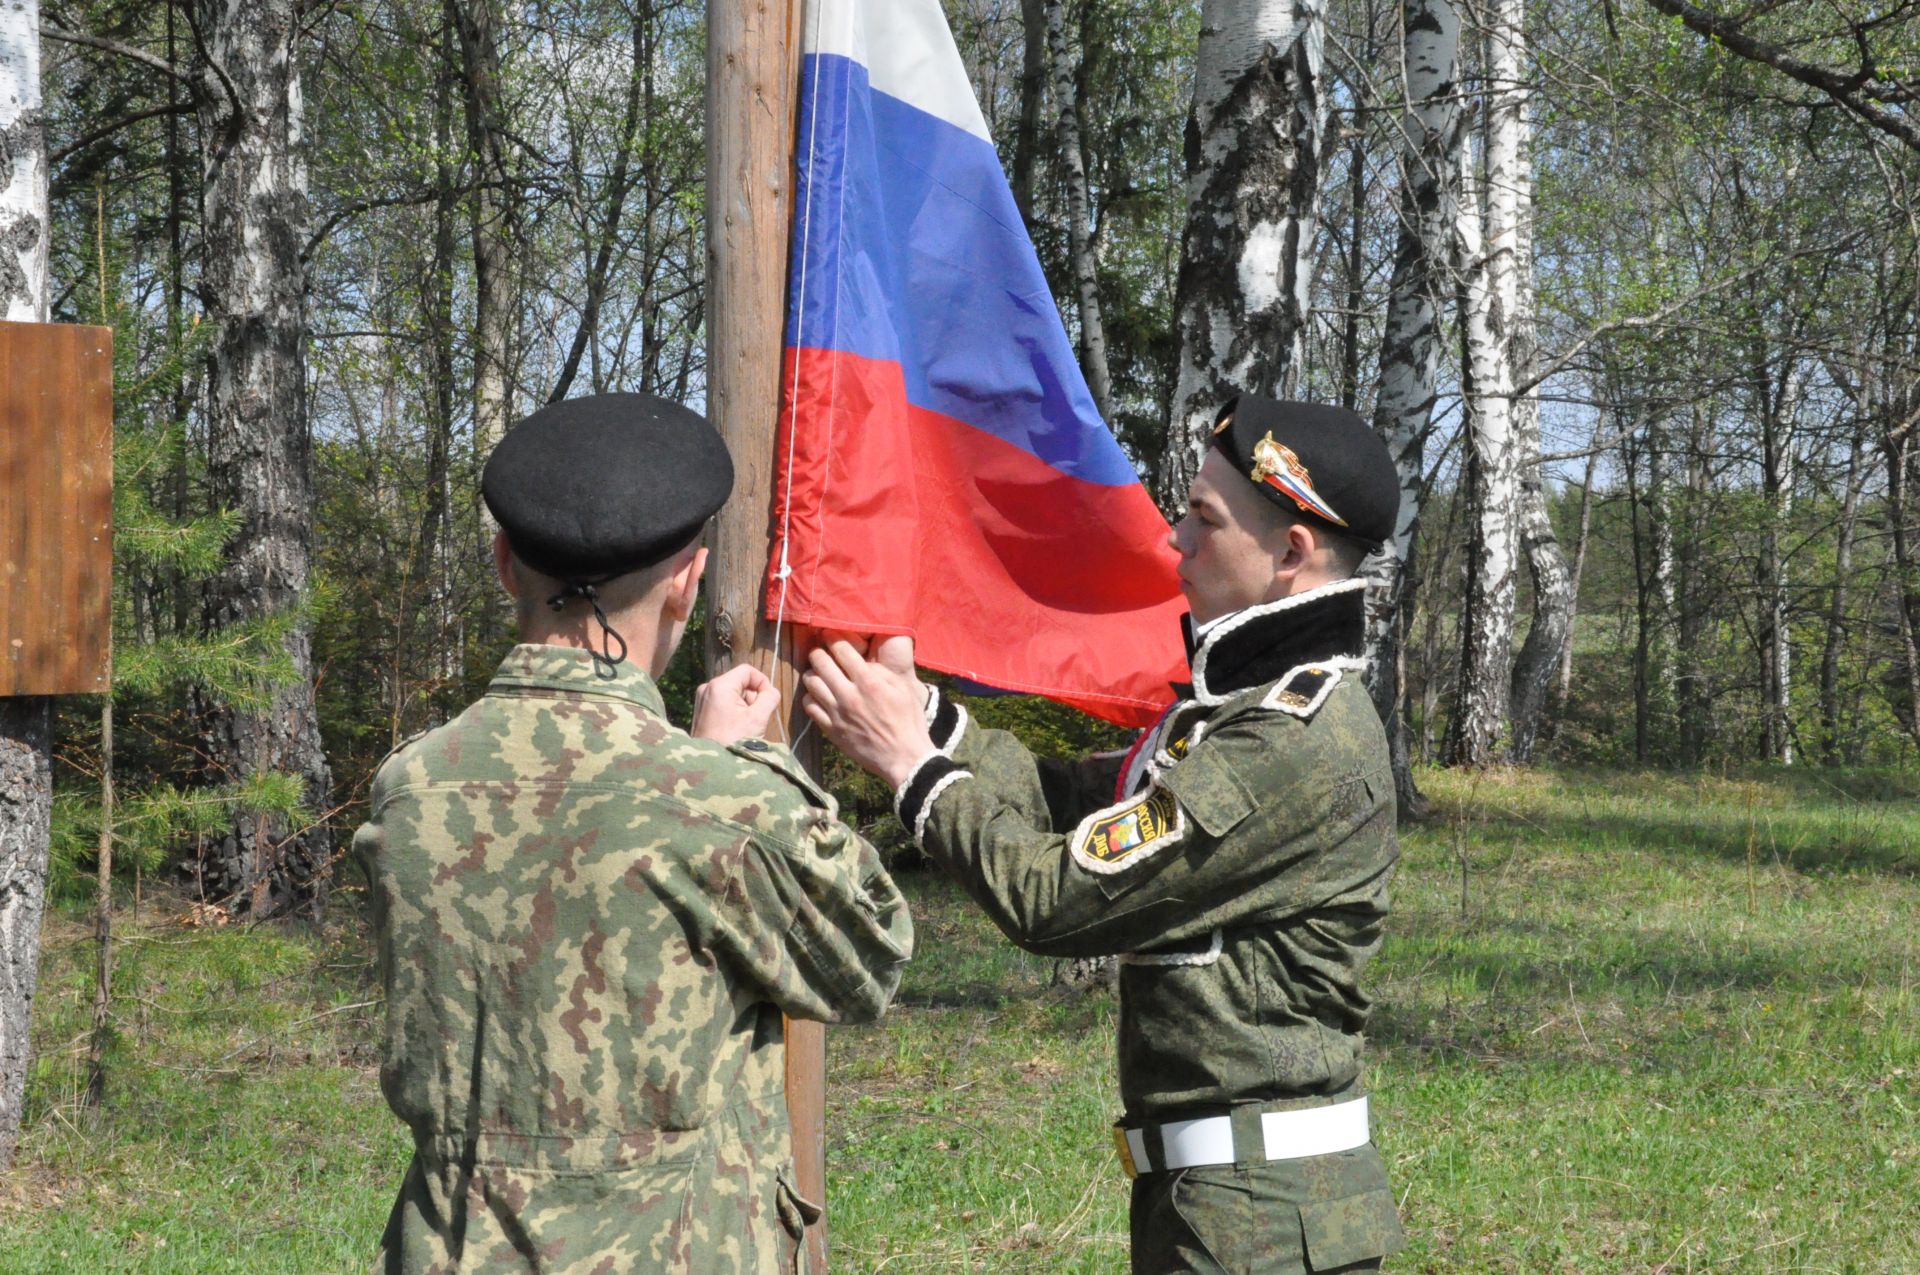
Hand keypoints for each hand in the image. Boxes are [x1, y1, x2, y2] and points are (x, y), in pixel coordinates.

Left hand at [691, 663, 781, 744]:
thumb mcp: (758, 718)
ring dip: (744, 705)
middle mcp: (707, 688)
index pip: (747, 670)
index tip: (768, 700)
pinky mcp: (701, 710)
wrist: (711, 766)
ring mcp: (702, 699)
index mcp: (720, 685)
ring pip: (732, 693)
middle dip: (753, 697)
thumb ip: (770, 698)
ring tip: (745, 726)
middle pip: (739, 682)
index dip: (762, 682)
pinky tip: (735, 728)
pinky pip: (723, 702)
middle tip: (756, 718)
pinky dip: (734, 711)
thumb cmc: (734, 741)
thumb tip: (771, 691)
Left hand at [802, 635, 935, 788]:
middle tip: (822, 653)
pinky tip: (819, 696)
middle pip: (820, 662)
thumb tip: (861, 661)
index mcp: (869, 682)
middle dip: (819, 652)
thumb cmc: (908, 720)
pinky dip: (811, 697)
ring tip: (820, 674)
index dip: (834, 638)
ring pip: (810, 683)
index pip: (841, 649)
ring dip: (813, 673)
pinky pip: (809, 707)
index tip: (832, 636)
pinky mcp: (831, 729)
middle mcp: (849, 695)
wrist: (903, 757)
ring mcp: (837, 713)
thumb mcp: (902, 688)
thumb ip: (880, 671)